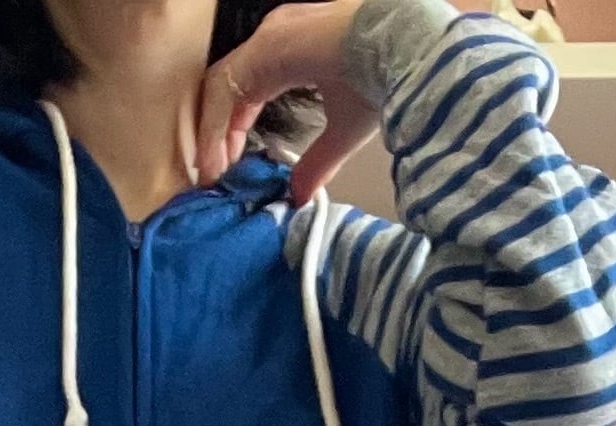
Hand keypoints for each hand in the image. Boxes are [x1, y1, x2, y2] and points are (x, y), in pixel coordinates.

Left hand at [193, 0, 374, 203]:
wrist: (403, 49)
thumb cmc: (383, 79)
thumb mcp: (344, 130)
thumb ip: (318, 162)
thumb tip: (301, 195)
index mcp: (291, 52)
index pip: (248, 90)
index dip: (235, 129)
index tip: (232, 164)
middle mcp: (274, 39)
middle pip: (229, 87)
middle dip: (218, 133)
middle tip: (215, 172)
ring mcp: (268, 40)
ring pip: (222, 87)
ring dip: (213, 133)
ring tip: (212, 173)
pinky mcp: (266, 47)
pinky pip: (226, 90)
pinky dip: (216, 127)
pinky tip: (217, 160)